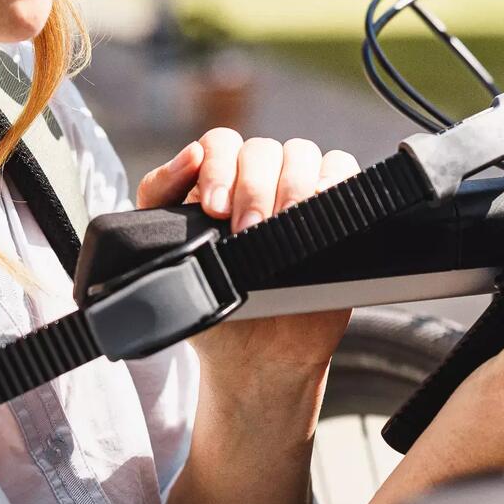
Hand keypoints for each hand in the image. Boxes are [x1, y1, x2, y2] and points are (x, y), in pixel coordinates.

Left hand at [138, 129, 360, 397]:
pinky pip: (343, 169)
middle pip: (261, 150)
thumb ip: (160, 202)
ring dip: (291, 186)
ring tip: (281, 229)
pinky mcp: (337, 207)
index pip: (221, 144)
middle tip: (246, 231)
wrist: (260, 360)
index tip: (215, 209)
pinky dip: (334, 180)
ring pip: (301, 154)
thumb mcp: (169, 259)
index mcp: (218, 183)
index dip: (219, 167)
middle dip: (253, 188)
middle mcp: (260, 181)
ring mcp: (300, 191)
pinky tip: (318, 210)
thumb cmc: (214, 309)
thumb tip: (189, 155)